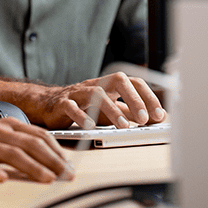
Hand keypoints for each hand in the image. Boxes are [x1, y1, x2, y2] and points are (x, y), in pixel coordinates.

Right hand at [0, 81, 73, 183]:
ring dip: (32, 166)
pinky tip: (2, 179)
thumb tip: (46, 155)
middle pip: (31, 144)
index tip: (70, 164)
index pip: (39, 135)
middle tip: (66, 175)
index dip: (57, 150)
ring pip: (12, 153)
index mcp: (9, 124)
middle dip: (52, 160)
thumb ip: (19, 141)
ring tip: (46, 179)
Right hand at [35, 72, 166, 129]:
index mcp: (108, 86)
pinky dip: (82, 116)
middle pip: (117, 80)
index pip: (132, 82)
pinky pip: (72, 107)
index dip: (147, 96)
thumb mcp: (108, 109)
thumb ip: (128, 112)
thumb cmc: (82, 107)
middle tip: (144, 119)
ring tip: (123, 126)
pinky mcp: (62, 104)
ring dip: (112, 109)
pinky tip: (91, 127)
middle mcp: (95, 85)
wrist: (48, 104)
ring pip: (96, 93)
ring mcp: (78, 93)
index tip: (159, 115)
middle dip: (133, 98)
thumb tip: (155, 119)